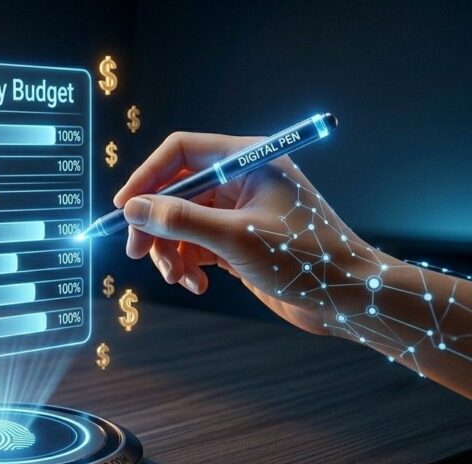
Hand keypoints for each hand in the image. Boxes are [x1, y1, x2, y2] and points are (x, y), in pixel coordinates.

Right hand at [114, 132, 379, 335]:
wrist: (349, 299)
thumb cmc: (305, 258)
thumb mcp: (235, 238)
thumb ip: (180, 220)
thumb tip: (134, 209)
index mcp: (248, 161)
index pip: (181, 152)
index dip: (147, 177)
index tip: (124, 208)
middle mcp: (242, 182)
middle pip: (175, 191)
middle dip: (156, 224)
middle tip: (138, 253)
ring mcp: (239, 213)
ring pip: (182, 223)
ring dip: (172, 252)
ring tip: (179, 278)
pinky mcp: (238, 242)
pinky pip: (196, 247)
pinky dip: (189, 266)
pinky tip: (197, 286)